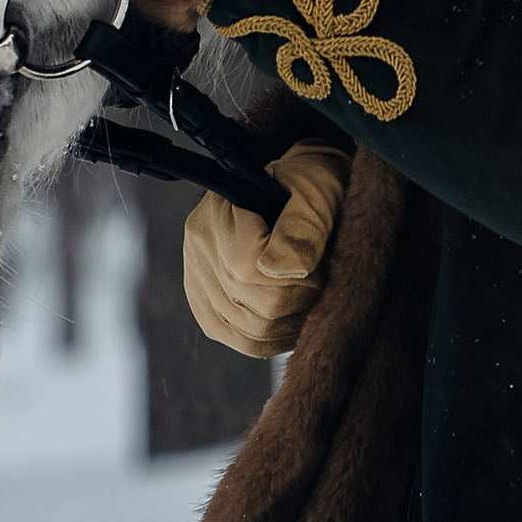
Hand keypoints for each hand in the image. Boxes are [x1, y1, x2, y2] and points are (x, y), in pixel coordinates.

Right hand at [182, 139, 350, 358]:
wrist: (295, 184)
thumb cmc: (310, 182)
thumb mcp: (314, 189)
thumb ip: (303, 226)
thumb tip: (286, 270)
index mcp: (218, 214)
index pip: (248, 271)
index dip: (296, 279)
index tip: (321, 263)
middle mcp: (198, 249)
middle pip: (251, 308)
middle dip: (300, 302)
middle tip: (323, 280)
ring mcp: (198, 279)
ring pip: (247, 332)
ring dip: (290, 324)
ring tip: (311, 296)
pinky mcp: (207, 305)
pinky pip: (240, 339)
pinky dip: (274, 338)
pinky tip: (292, 319)